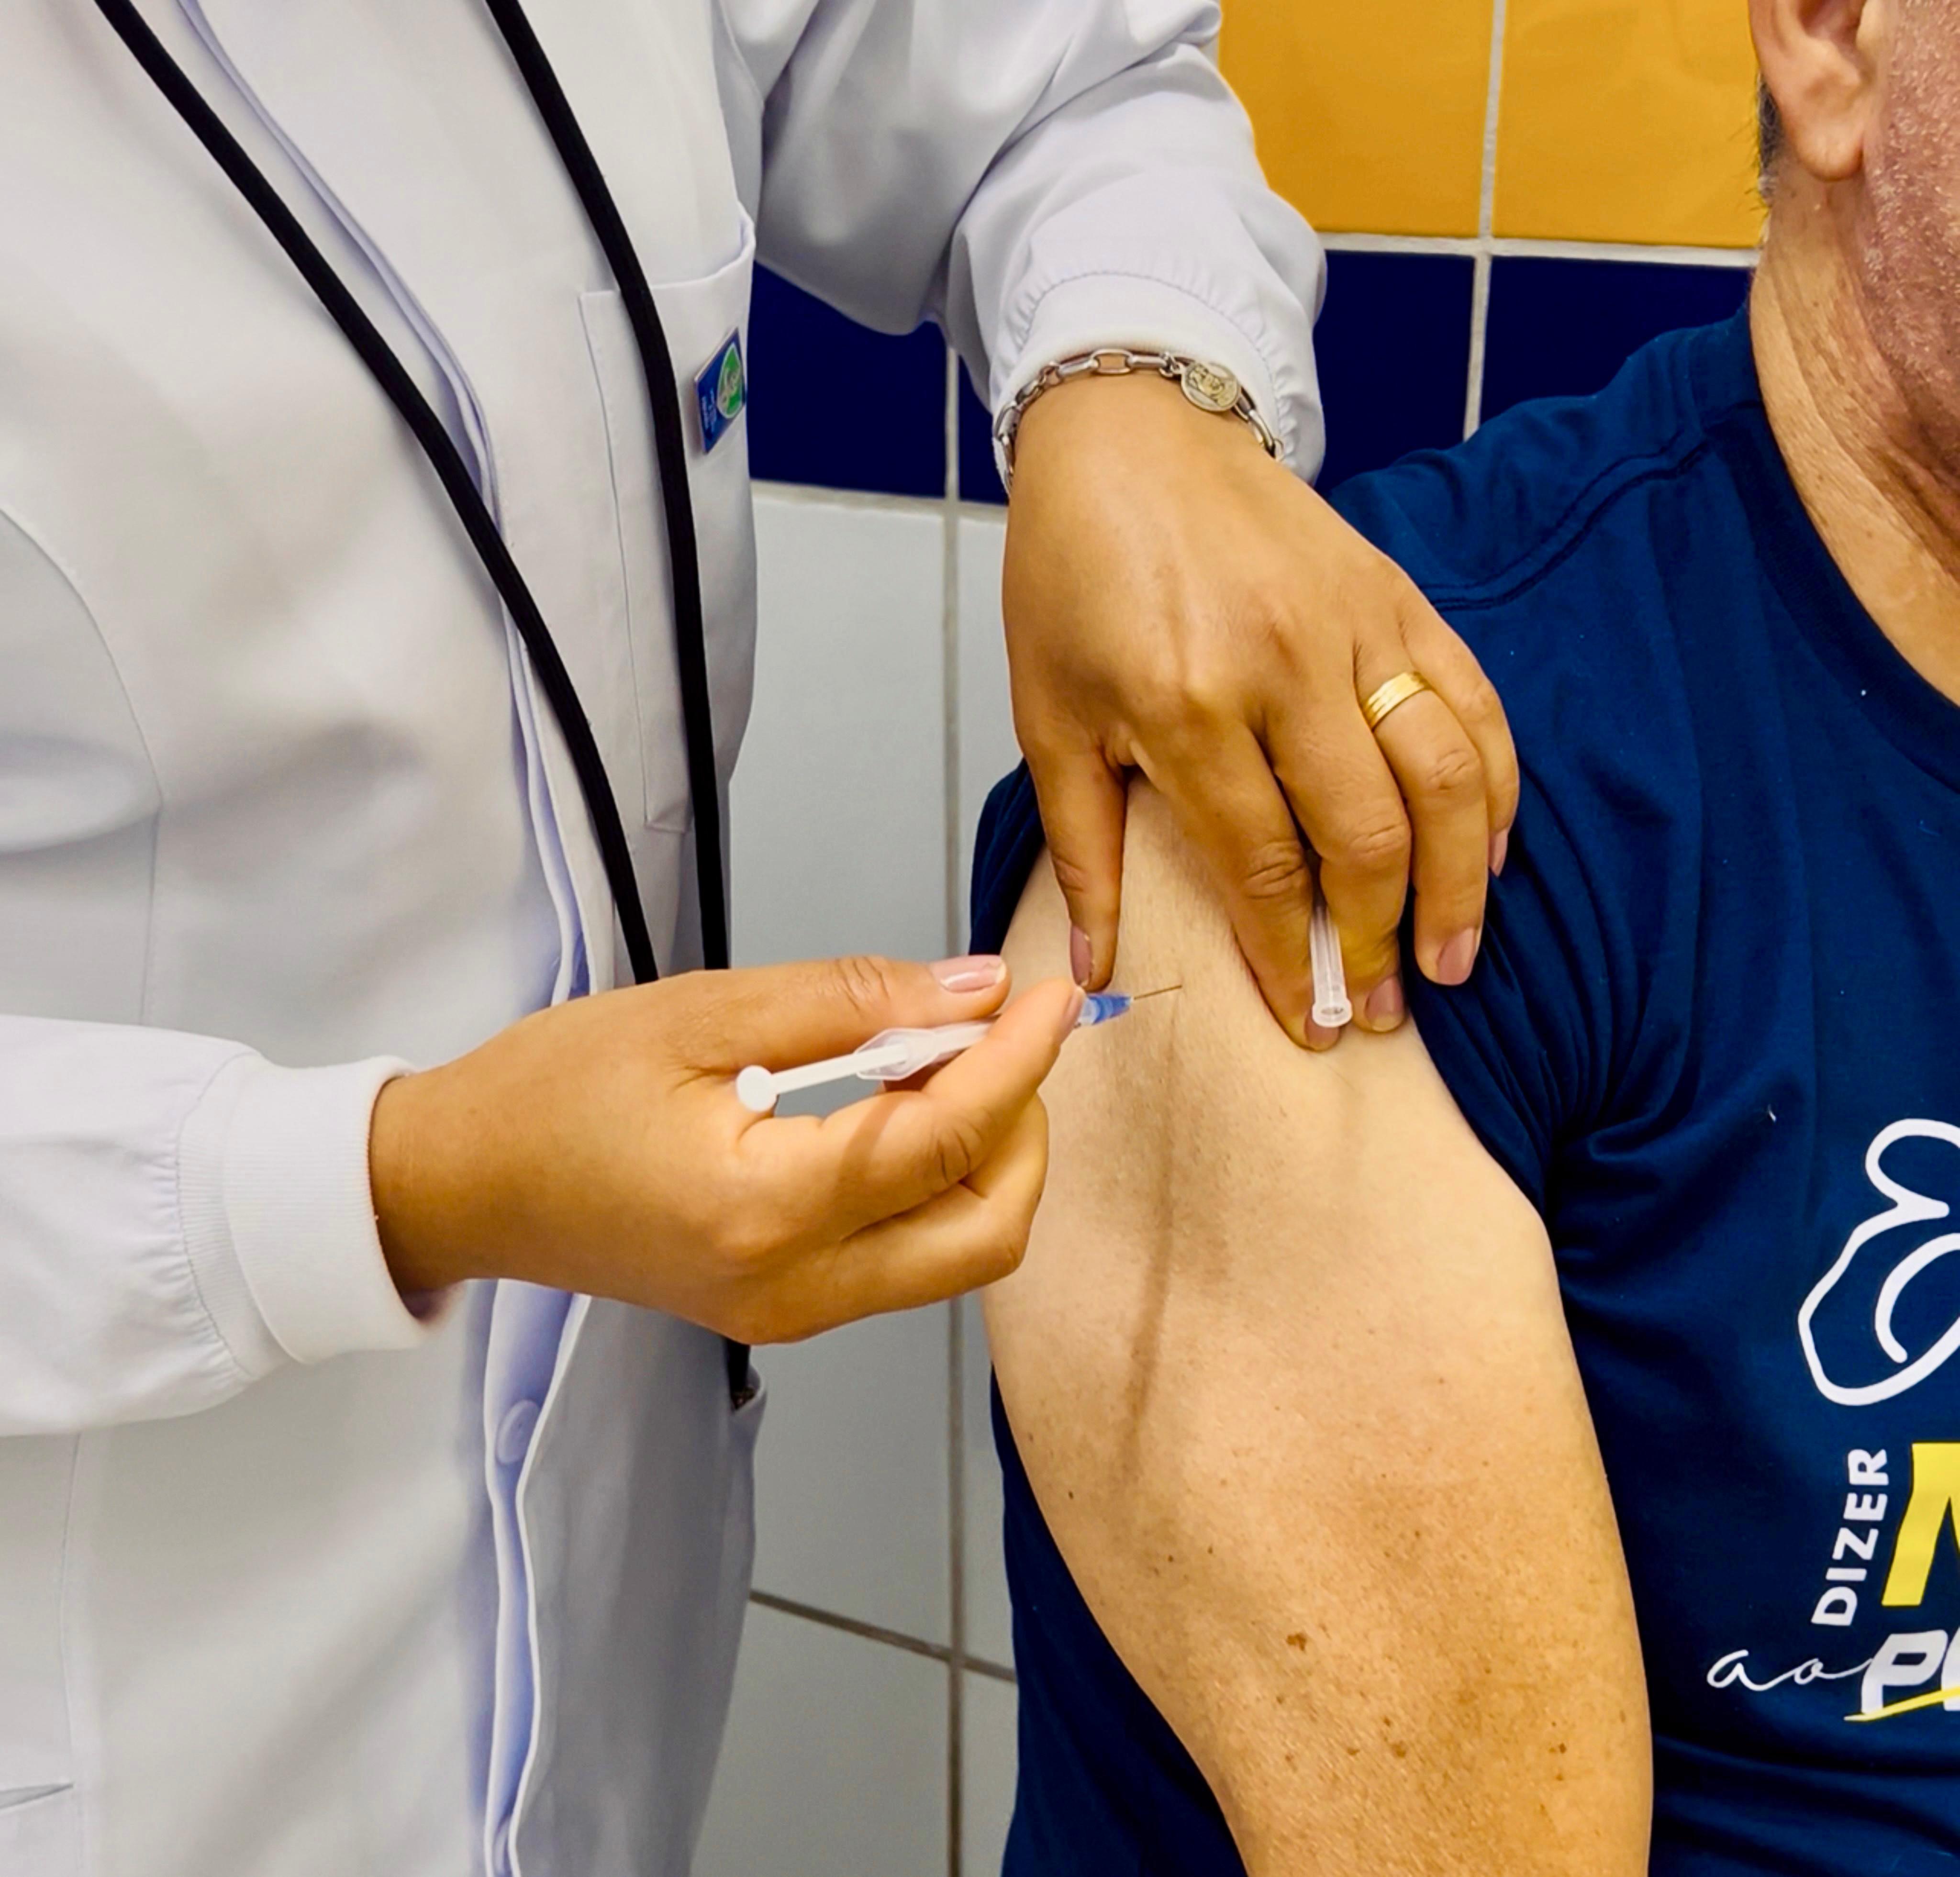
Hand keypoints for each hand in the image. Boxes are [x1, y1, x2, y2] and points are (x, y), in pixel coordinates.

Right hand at [370, 956, 1081, 1341]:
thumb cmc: (555, 1090)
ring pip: (956, 1256)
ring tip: (954, 1066)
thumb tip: (973, 992)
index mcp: (764, 1210)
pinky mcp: (784, 1310)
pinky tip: (906, 1112)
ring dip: (987, 1162)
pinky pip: (905, 1260)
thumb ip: (850, 1002)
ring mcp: (792, 1314)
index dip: (1019, 1060)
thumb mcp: (698, 1010)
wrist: (465, 1185)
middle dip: (1024, 1131)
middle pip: (985, 1233)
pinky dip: (935, 1187)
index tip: (1053, 995)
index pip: (943, 1139)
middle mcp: (793, 1288)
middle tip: (1006, 1040)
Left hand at [1004, 371, 1518, 1045]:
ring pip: (1445, 775)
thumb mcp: (1049, 718)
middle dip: (1382, 942)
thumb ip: (1084, 850)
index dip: (1291, 960)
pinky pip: (1471, 702)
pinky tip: (1493, 850)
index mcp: (1185, 703)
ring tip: (1453, 958)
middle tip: (1385, 1011)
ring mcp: (1354, 626)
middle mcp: (1282, 666)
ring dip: (1463, 881)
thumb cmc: (1073, 579)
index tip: (1310, 1025)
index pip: (1262, 866)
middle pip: (1366, 835)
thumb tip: (1095, 970)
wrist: (1130, 435)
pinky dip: (1496, 784)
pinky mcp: (1397, 596)